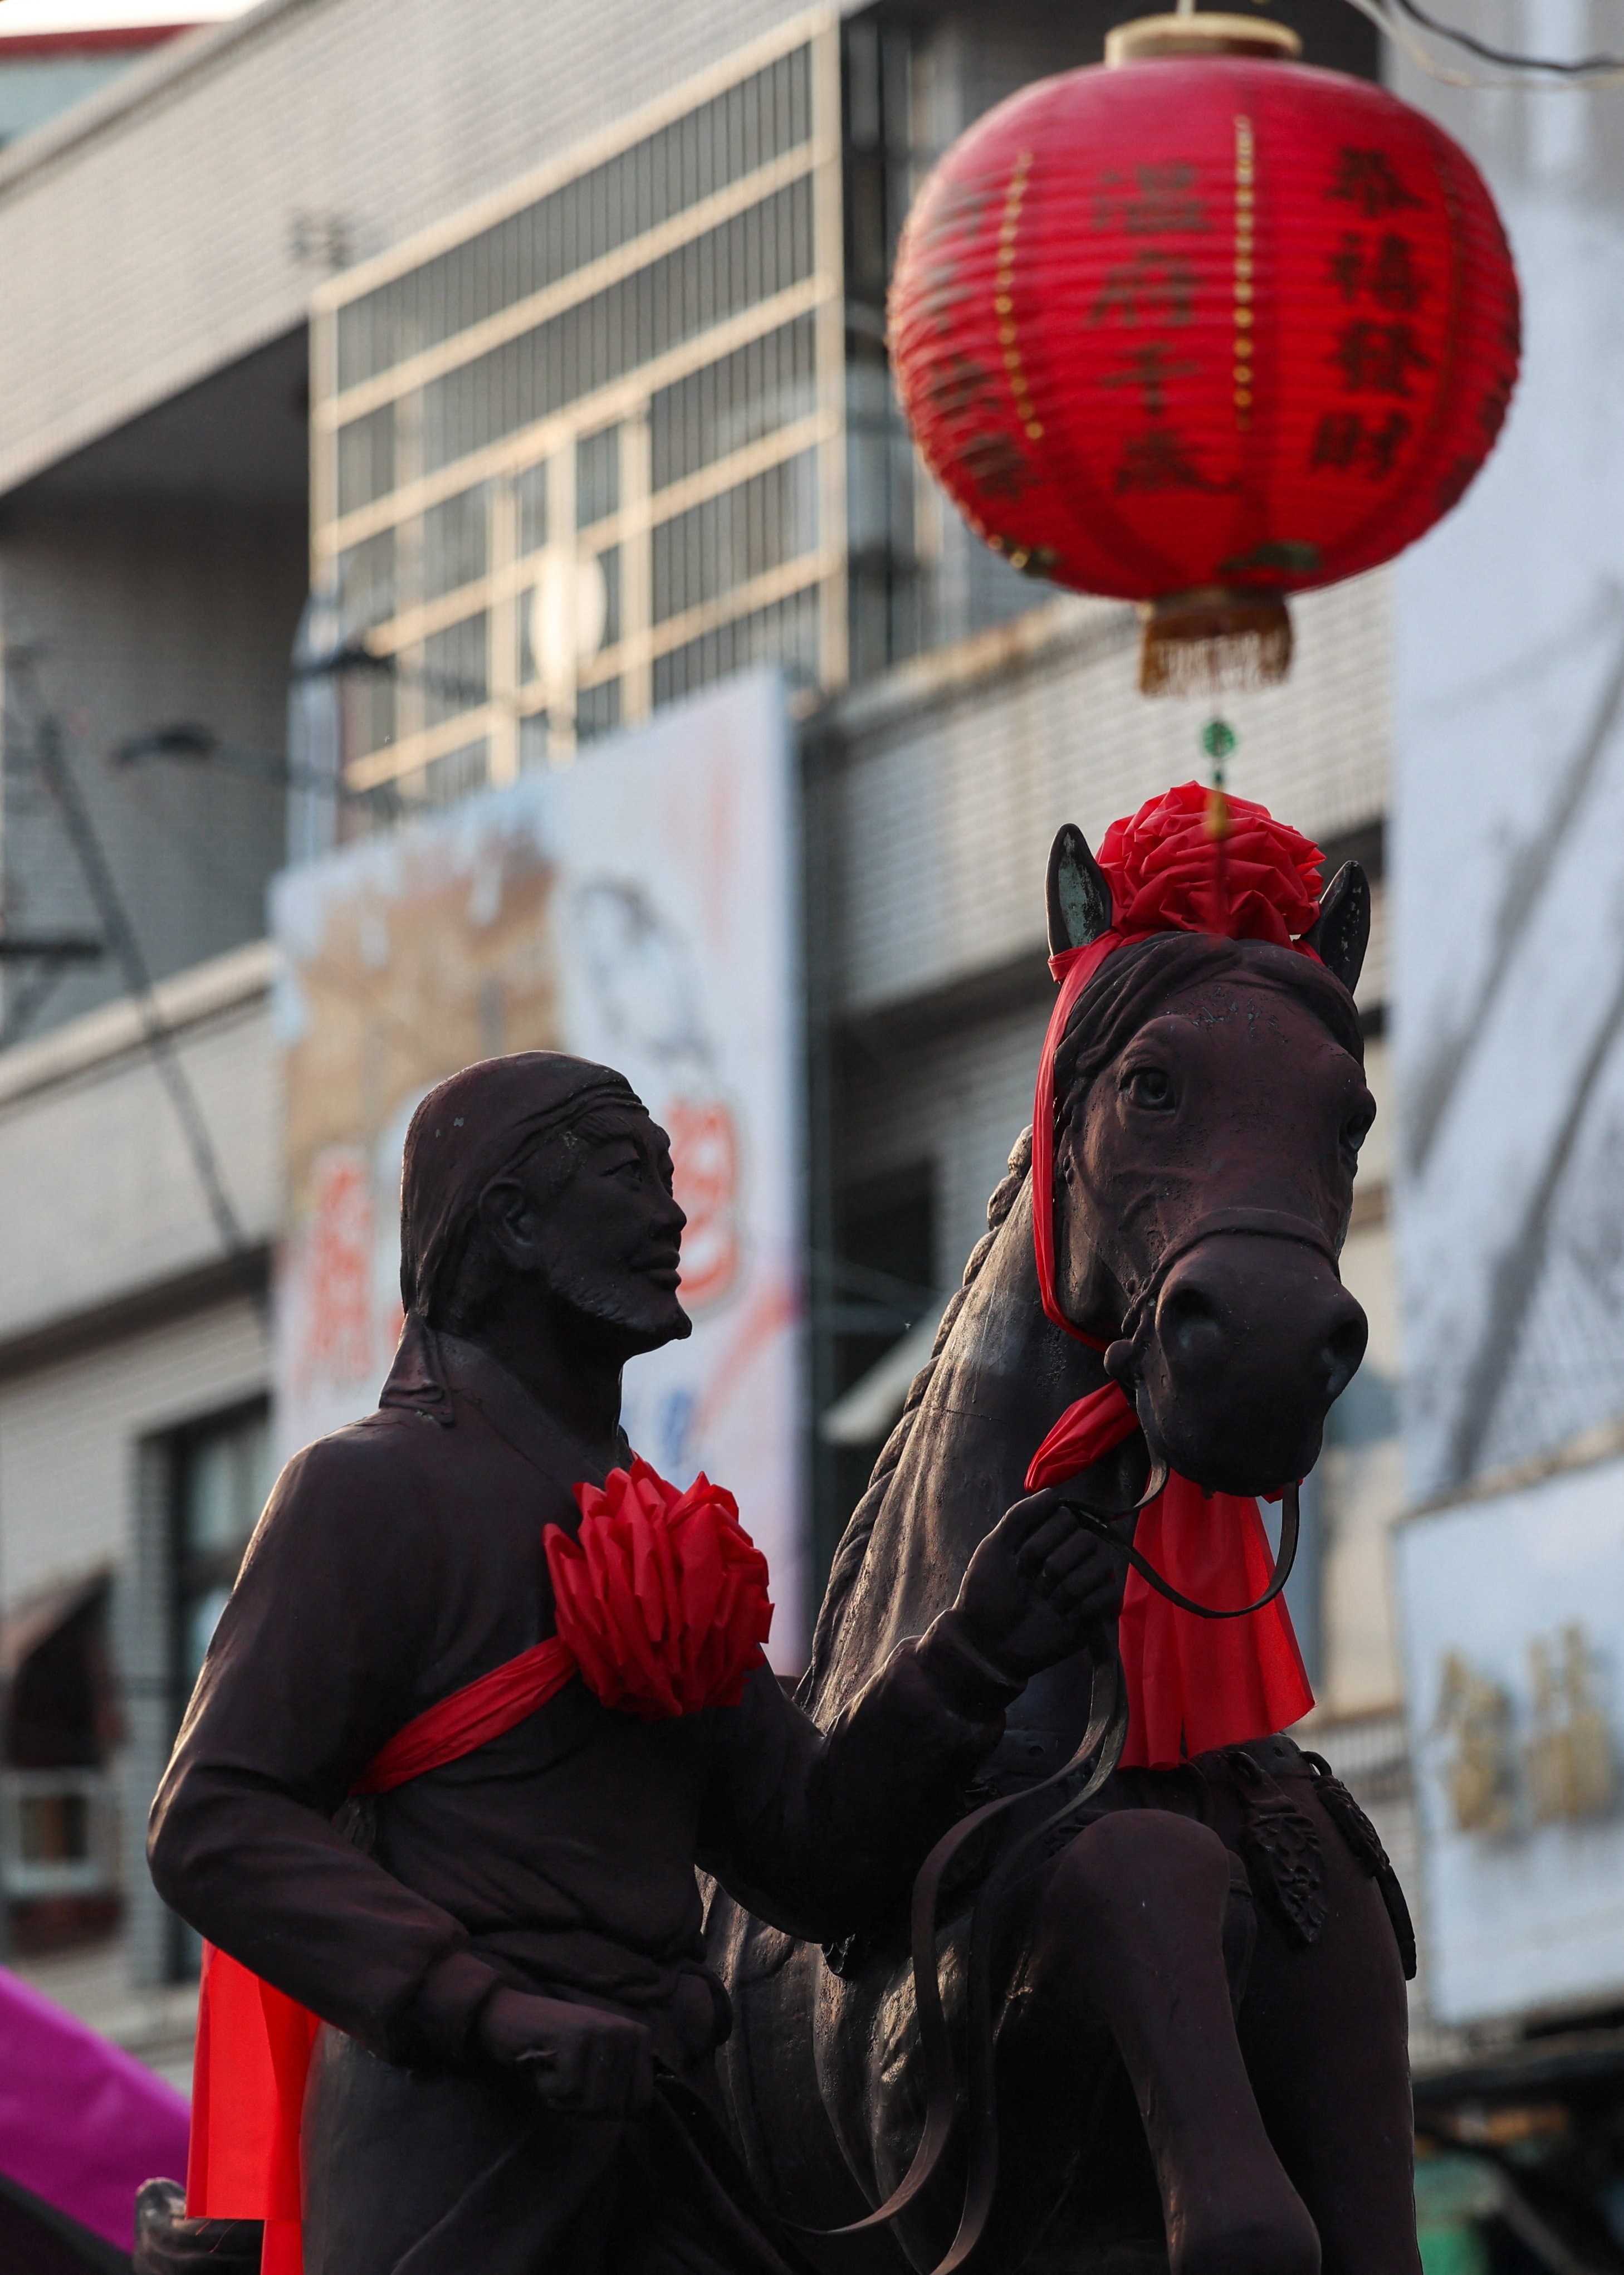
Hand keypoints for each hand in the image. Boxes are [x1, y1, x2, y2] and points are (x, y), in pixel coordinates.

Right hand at [478, 1987, 655, 2116]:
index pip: (642, 2101)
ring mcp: (600, 2032)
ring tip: (554, 2071)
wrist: (508, 2016)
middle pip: (614, 2107)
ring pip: (591, 2103)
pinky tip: (542, 2064)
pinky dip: (547, 2088)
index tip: (588, 2089)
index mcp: (636, 2036)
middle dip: (582, 2105)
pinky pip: (566, 2091)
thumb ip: (621, 2081)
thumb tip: (642, 2114)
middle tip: (565, 2080)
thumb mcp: (596, 2060)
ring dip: (564, 2099)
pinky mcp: (574, 2038)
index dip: (610, 2110)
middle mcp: (624, 2031)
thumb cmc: (554, 2046)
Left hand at [950, 1489, 1129, 1683]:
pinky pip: (1111, 1595)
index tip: (1020, 1561)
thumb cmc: (985, 1595)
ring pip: (1103, 1565)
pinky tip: (1064, 1616)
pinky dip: (1085, 1605)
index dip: (1043, 1538)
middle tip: (1033, 1585)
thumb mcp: (993, 1548)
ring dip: (1069, 1586)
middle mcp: (1068, 1560)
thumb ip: (1019, 1516)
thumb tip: (1054, 1494)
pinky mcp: (1093, 1614)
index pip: (1067, 1518)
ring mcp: (1083, 1586)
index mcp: (1047, 1542)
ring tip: (1048, 1603)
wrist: (986, 1643)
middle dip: (1055, 1564)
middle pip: (1087, 1540)